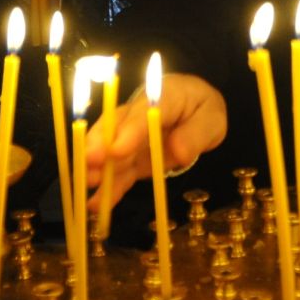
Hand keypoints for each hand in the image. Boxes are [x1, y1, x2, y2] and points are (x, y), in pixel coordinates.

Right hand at [80, 73, 227, 214]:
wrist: (194, 110)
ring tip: (87, 184)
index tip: (117, 150)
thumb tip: (178, 152)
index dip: (129, 131)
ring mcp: (130, 135)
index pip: (144, 111)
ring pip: (109, 149)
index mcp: (163, 96)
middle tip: (89, 163)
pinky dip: (108, 187)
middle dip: (100, 145)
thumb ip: (197, 133)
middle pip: (115, 126)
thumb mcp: (211, 117)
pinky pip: (118, 171)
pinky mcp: (129, 157)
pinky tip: (96, 204)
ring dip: (98, 167)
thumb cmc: (201, 110)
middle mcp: (138, 113)